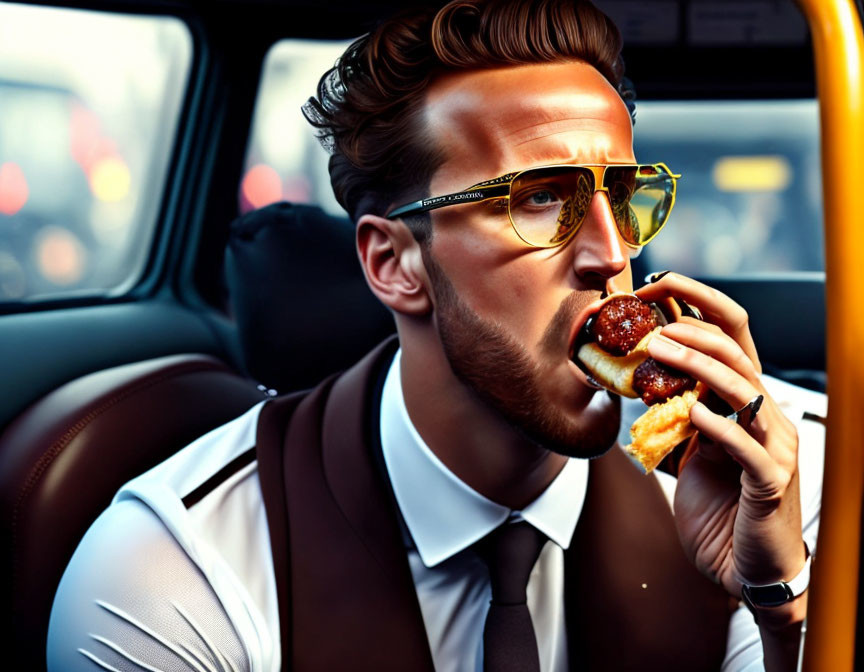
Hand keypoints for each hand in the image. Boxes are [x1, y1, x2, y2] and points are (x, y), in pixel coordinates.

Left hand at [635, 274, 806, 621]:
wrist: (742, 567)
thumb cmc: (719, 506)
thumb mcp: (690, 448)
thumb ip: (676, 412)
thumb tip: (640, 379)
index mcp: (744, 402)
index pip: (732, 335)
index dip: (698, 303)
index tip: (656, 284)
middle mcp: (764, 414)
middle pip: (737, 350)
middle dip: (692, 324)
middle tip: (649, 312)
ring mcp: (773, 445)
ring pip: (742, 387)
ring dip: (697, 363)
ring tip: (656, 346)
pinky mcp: (770, 481)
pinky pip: (747, 447)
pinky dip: (717, 426)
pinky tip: (688, 412)